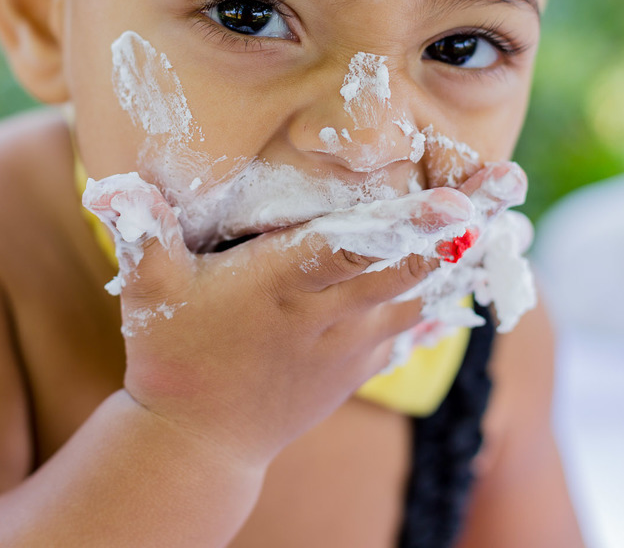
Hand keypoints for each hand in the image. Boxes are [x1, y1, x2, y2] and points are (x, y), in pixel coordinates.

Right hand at [83, 164, 523, 468]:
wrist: (197, 444)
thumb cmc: (172, 357)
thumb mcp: (147, 291)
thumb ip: (138, 230)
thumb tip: (111, 180)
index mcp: (285, 283)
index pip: (355, 248)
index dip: (408, 225)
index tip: (458, 201)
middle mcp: (329, 312)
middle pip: (408, 261)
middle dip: (464, 222)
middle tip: (510, 180)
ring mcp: (349, 344)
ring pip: (421, 293)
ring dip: (467, 258)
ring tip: (513, 222)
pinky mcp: (355, 367)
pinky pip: (410, 333)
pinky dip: (444, 309)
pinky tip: (474, 292)